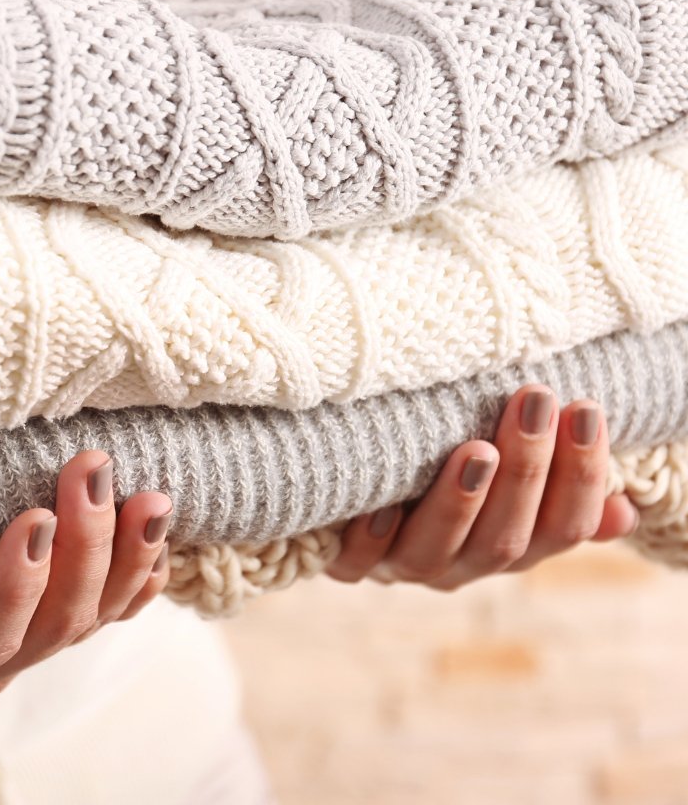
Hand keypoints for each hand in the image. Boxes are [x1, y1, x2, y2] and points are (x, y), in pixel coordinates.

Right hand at [0, 450, 172, 707]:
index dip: (15, 587)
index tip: (32, 517)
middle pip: (55, 622)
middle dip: (83, 545)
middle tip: (91, 467)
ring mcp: (34, 641)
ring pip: (97, 614)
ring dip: (128, 554)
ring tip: (151, 495)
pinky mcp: (62, 617)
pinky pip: (116, 609)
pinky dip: (143, 574)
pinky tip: (163, 536)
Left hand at [325, 384, 639, 590]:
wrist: (348, 491)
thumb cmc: (440, 470)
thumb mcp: (502, 480)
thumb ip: (553, 493)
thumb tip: (620, 512)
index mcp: (509, 545)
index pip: (562, 527)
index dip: (581, 477)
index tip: (585, 409)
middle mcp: (460, 564)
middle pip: (505, 539)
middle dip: (526, 470)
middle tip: (534, 401)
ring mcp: (401, 566)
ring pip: (436, 553)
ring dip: (459, 503)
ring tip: (476, 450)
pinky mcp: (345, 563)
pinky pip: (357, 561)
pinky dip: (371, 537)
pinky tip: (384, 504)